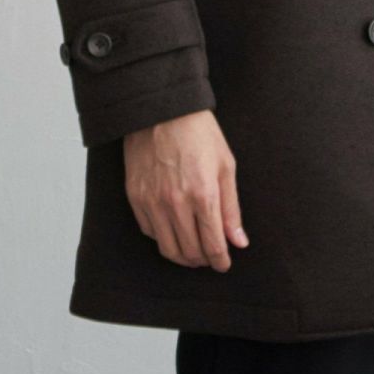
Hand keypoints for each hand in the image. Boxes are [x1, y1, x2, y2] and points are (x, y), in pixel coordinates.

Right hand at [123, 109, 249, 271]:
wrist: (162, 109)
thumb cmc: (199, 133)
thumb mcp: (225, 165)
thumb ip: (231, 208)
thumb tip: (239, 242)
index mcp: (203, 194)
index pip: (213, 244)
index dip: (220, 260)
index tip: (224, 264)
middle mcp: (176, 203)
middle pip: (190, 252)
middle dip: (204, 260)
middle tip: (211, 258)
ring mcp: (152, 201)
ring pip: (168, 248)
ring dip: (183, 256)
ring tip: (193, 252)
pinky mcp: (135, 197)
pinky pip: (149, 232)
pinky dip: (163, 238)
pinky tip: (173, 231)